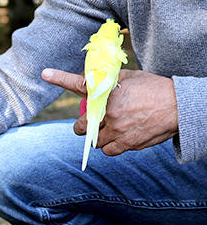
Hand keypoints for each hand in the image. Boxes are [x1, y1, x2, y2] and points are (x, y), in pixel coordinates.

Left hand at [41, 68, 178, 155]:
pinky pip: (108, 150)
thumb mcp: (132, 78)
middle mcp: (109, 111)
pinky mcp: (126, 143)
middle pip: (81, 126)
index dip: (60, 78)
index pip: (80, 84)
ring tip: (112, 130)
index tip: (45, 74)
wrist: (180, 105)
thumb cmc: (155, 89)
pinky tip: (119, 138)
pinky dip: (110, 146)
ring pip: (94, 141)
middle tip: (93, 123)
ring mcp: (117, 129)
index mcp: (109, 92)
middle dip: (84, 126)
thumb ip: (111, 81)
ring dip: (98, 137)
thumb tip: (95, 81)